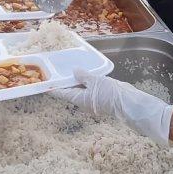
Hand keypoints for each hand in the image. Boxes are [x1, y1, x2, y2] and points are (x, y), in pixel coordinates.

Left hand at [50, 69, 172, 144]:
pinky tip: (87, 74)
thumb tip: (74, 72)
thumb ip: (84, 76)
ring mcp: (93, 100)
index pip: (62, 93)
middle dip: (64, 83)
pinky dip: (87, 82)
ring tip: (70, 70)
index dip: (53, 88)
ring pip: (81, 90)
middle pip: (70, 92)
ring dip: (76, 82)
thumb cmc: (110, 94)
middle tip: (57, 73)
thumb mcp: (95, 81)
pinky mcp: (101, 97)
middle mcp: (84, 101)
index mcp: (79, 99)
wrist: (129, 102)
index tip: (44, 84)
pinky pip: (90, 89)